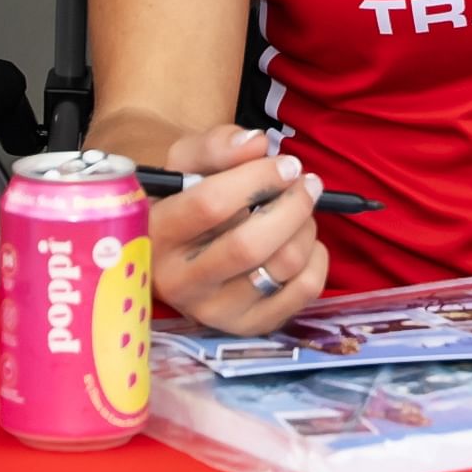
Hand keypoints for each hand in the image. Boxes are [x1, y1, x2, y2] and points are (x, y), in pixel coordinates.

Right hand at [148, 126, 328, 334]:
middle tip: (307, 183)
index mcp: (154, 234)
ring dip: (306, 228)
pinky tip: (303, 242)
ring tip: (300, 211)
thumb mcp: (185, 160)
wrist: (177, 243)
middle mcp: (178, 281)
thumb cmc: (183, 194)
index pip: (210, 205)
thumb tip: (257, 144)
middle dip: (292, 206)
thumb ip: (217, 145)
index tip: (287, 164)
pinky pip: (303, 292)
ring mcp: (213, 311)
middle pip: (250, 245)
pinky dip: (317, 258)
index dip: (258, 178)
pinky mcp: (247, 326)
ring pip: (281, 267)